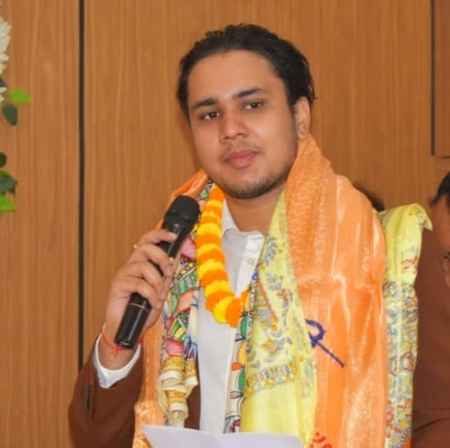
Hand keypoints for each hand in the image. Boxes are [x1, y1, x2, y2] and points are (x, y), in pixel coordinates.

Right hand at [99, 229, 177, 368]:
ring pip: (144, 266)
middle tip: (169, 272)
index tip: (174, 236)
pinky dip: (150, 294)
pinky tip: (153, 303)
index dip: (160, 234)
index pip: (148, 240)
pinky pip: (139, 284)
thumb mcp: (161, 288)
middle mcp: (131, 265)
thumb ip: (168, 273)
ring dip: (157, 282)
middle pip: (145, 247)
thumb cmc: (143, 309)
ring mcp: (123, 274)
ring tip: (159, 296)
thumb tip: (178, 254)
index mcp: (141, 263)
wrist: (128, 329)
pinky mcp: (117, 285)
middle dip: (161, 257)